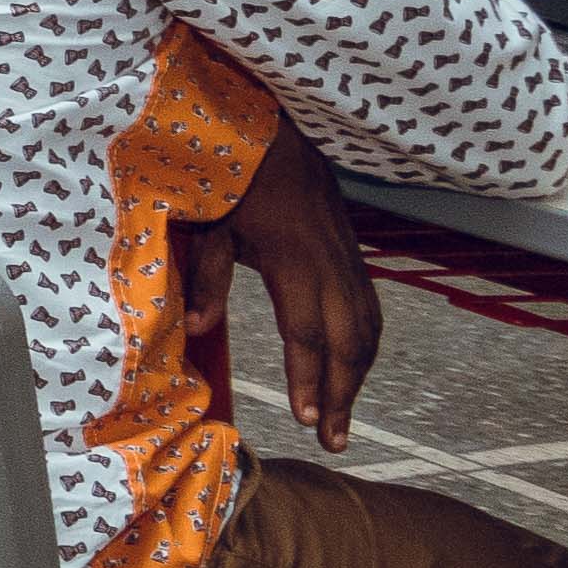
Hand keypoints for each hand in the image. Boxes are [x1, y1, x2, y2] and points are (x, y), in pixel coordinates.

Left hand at [198, 117, 377, 449]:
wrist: (269, 129)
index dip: (309, 377)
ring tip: (342, 418)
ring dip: (358, 375)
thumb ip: (204, 275)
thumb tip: (198, 329)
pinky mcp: (350, 250)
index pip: (308, 332)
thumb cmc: (227, 174)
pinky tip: (352, 369)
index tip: (305, 418)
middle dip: (343, 393)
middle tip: (333, 439)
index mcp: (295, 256)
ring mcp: (347, 255)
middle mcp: (332, 260)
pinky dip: (365, 344)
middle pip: (349, 340)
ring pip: (367, 326)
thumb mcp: (206, 221)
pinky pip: (369, 306)